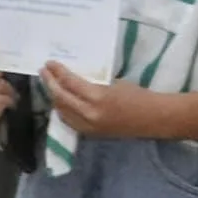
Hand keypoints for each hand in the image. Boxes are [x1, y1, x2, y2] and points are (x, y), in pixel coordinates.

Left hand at [40, 61, 164, 143]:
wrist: (154, 119)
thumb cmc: (138, 96)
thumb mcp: (113, 83)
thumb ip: (92, 82)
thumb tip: (72, 76)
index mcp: (98, 97)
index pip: (69, 83)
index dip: (57, 72)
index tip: (49, 63)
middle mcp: (89, 114)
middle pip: (60, 97)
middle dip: (49, 83)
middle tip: (43, 71)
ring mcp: (89, 126)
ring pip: (62, 110)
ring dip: (54, 97)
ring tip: (49, 84)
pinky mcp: (91, 134)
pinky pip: (69, 121)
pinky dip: (62, 109)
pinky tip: (60, 101)